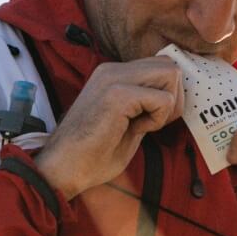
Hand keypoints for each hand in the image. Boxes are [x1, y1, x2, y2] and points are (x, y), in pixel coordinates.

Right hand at [34, 58, 182, 198]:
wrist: (62, 169)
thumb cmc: (92, 155)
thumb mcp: (127, 124)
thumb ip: (146, 107)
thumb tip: (173, 101)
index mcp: (114, 74)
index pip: (160, 66)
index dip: (168, 94)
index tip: (152, 119)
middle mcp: (113, 69)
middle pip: (170, 67)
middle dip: (174, 97)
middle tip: (153, 122)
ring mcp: (114, 78)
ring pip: (170, 75)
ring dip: (167, 106)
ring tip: (144, 125)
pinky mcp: (117, 95)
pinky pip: (162, 100)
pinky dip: (158, 119)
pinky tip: (136, 130)